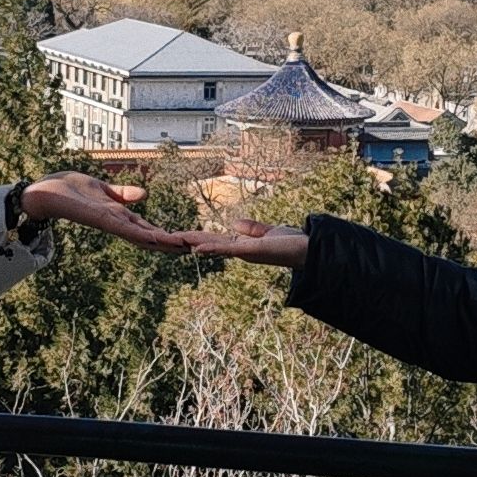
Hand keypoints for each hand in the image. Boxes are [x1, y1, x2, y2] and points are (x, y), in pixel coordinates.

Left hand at [13, 173, 181, 248]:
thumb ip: (122, 194)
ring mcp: (108, 222)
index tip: (186, 241)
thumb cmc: (67, 190)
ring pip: (139, 235)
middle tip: (194, 249)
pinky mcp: (99, 218)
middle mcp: (115, 223)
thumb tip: (144, 196)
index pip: (146, 229)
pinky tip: (155, 238)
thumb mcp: (102, 189)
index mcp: (117, 216)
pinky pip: (123, 227)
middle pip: (147, 237)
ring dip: (160, 241)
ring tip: (182, 246)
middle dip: (169, 243)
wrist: (42, 193)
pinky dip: (139, 233)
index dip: (166, 235)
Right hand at [176, 224, 310, 266]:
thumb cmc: (291, 243)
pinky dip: (213, 248)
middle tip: (167, 238)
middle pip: (210, 244)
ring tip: (176, 239)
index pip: (215, 240)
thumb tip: (233, 224)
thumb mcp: (267, 232)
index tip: (179, 234)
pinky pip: (228, 249)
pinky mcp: (252, 251)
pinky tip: (198, 248)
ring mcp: (245, 252)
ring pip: (214, 246)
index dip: (197, 237)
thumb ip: (251, 228)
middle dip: (190, 240)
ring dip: (195, 243)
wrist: (309, 250)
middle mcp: (240, 250)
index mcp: (242, 245)